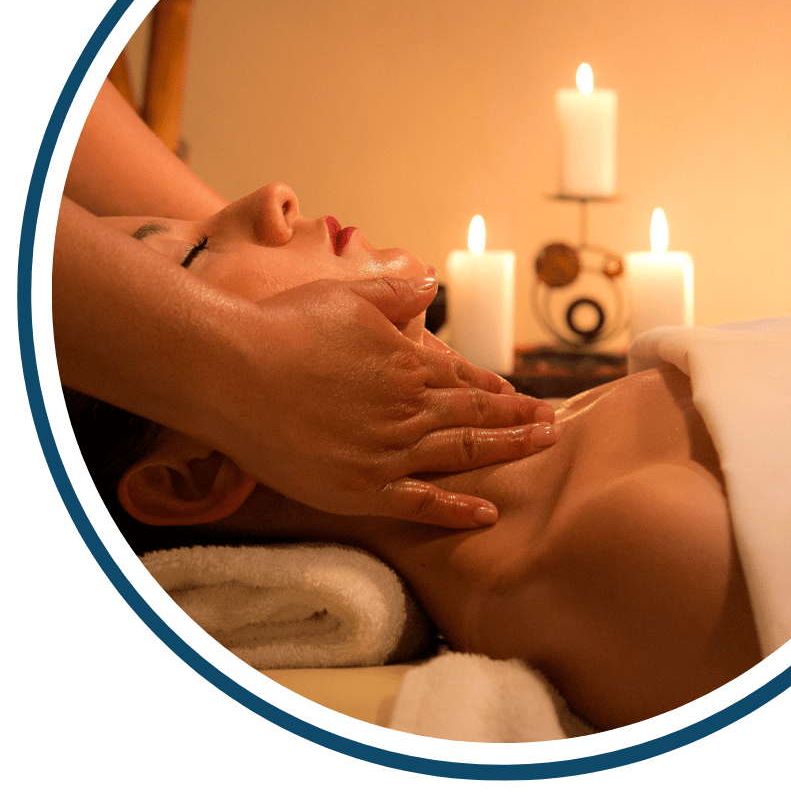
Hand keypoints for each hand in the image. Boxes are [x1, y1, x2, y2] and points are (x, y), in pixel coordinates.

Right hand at [208, 274, 557, 527]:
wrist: (231, 371)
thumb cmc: (286, 327)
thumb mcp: (349, 295)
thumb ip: (398, 293)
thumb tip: (432, 282)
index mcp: (408, 365)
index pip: (464, 381)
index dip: (495, 390)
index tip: (521, 396)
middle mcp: (408, 410)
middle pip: (475, 418)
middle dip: (519, 421)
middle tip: (554, 427)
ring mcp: (387, 453)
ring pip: (461, 455)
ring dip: (505, 452)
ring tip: (541, 450)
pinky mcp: (360, 489)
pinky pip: (420, 505)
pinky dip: (455, 511)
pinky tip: (486, 514)